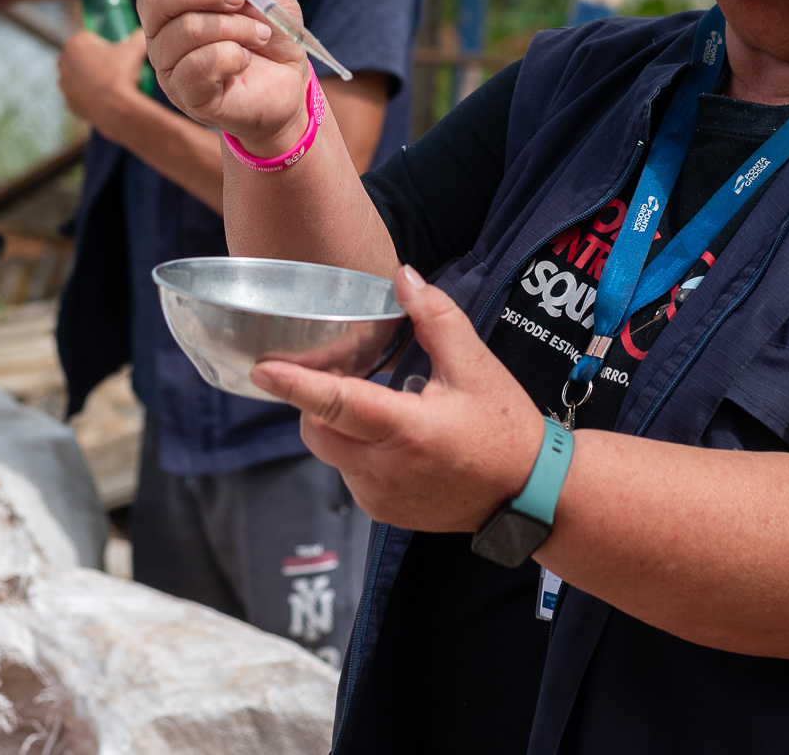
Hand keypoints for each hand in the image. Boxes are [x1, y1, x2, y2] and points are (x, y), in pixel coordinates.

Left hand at [57, 28, 147, 125]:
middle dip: (96, 59)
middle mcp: (63, 63)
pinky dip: (90, 95)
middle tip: (114, 66)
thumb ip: (139, 35)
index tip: (115, 51)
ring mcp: (64, 84)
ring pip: (79, 75)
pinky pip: (80, 94)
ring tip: (110, 83)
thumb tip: (145, 31)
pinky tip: (104, 97)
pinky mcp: (68, 102)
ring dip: (91, 77)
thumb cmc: (121, 75)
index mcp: (74, 44)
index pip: (89, 36)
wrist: (116, 109)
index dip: (104, 42)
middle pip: (82, 56)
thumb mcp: (135, 48)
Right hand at [136, 0, 309, 154]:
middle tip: (241, 0)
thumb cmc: (271, 35)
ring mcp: (168, 65)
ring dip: (233, 27)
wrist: (289, 85)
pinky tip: (245, 59)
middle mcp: (161, 30)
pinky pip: (198, 66)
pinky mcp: (186, 95)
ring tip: (257, 35)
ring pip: (184, 31)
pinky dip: (232, 56)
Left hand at [251, 265, 544, 532]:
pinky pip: (349, 472)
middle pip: (318, 429)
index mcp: (406, 430)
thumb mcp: (475, 365)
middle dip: (318, 401)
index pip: (337, 403)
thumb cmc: (504, 427)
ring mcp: (379, 497)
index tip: (261, 369)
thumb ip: (435, 317)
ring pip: (331, 452)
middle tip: (346, 377)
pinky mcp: (381, 511)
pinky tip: (396, 441)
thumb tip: (402, 277)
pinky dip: (357, 451)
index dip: (294, 385)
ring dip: (340, 426)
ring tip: (387, 409)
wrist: (527, 493)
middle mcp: (384, 470)